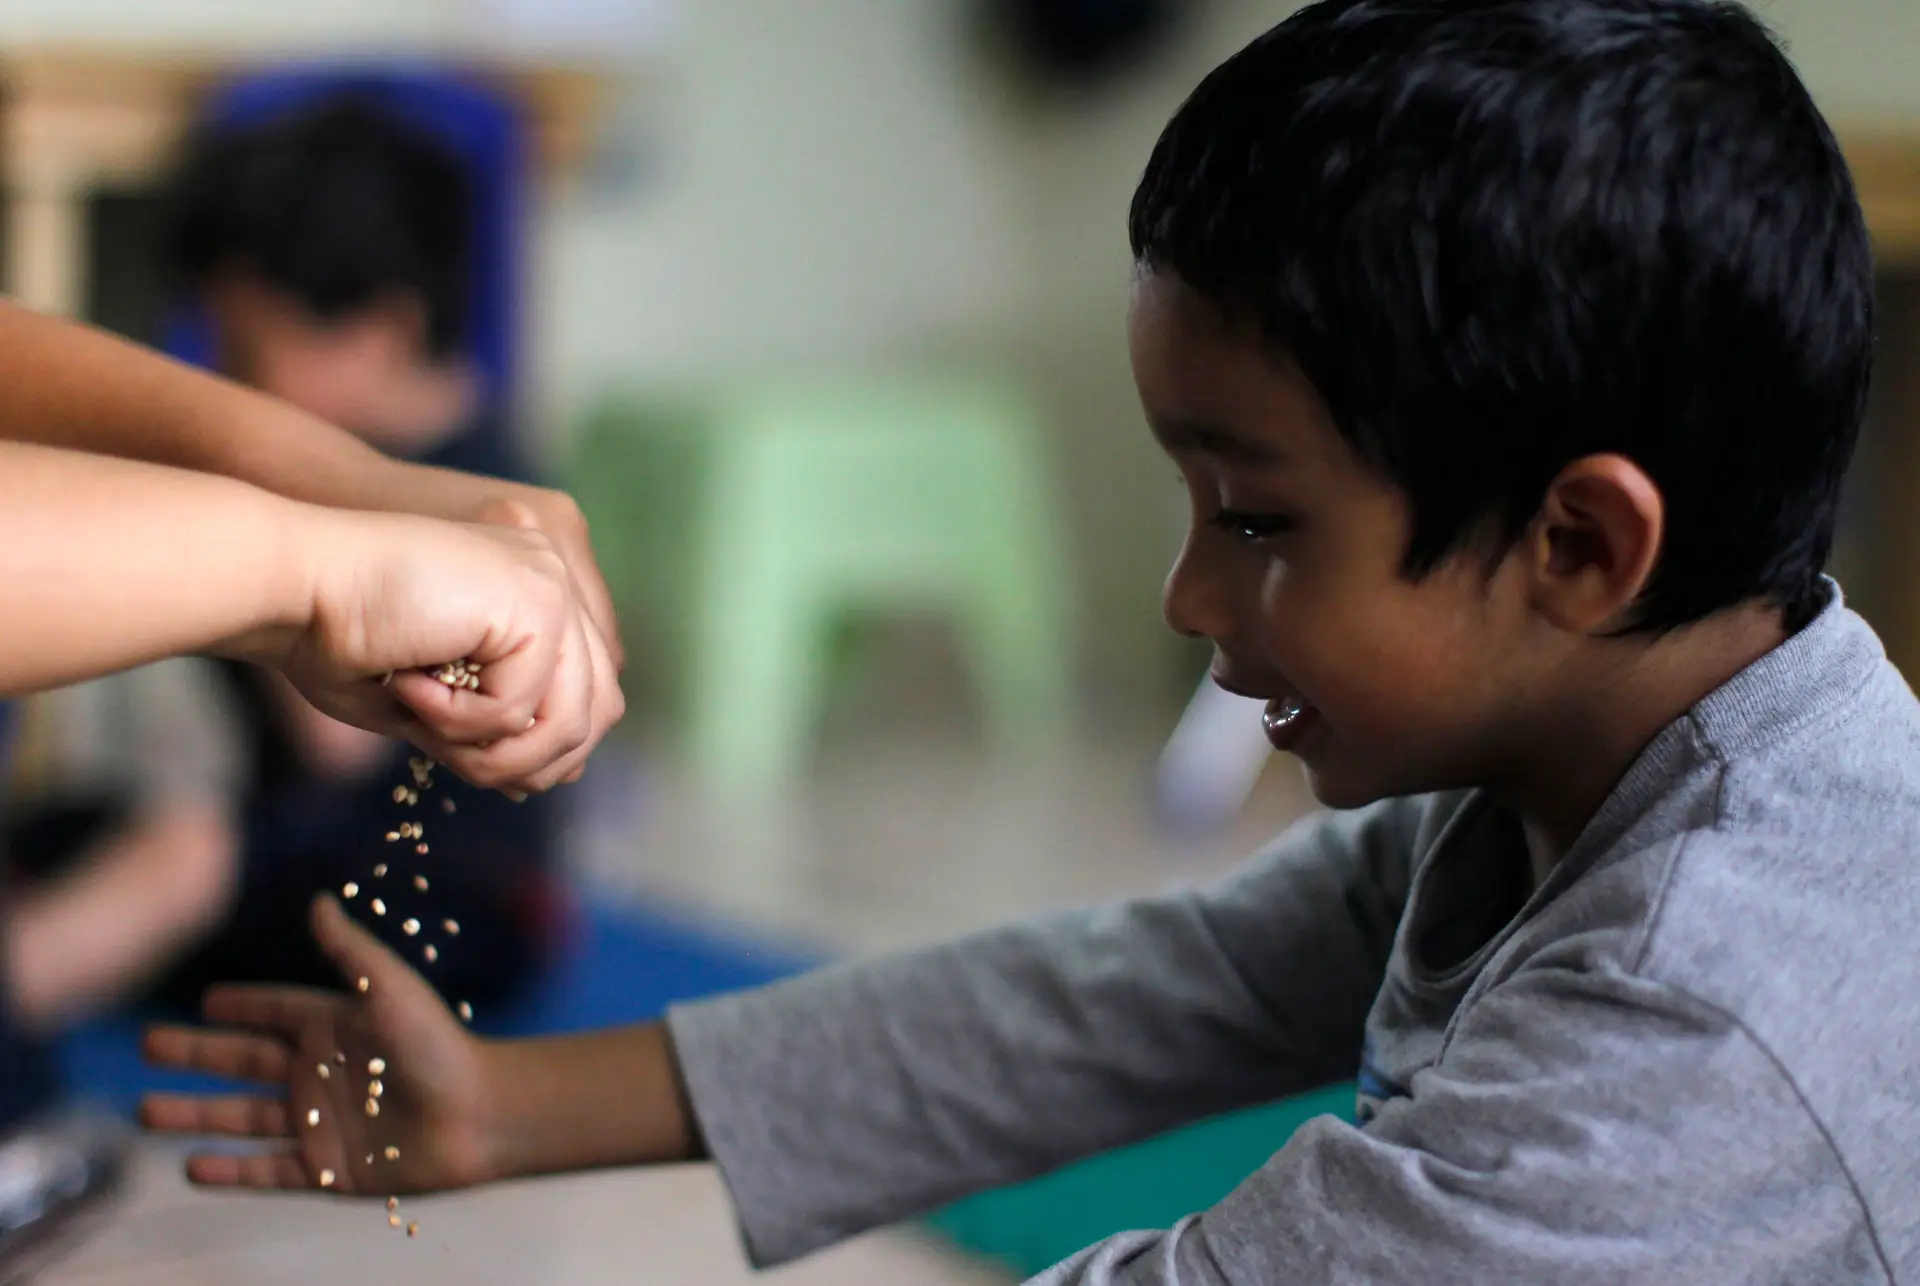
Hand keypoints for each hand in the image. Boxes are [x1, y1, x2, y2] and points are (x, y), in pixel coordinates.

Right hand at [142, 896, 496, 1194]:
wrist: (479, 1115)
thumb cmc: (439, 1045)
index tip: (204, 1000)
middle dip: (194, 1056)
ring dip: (193, 1115)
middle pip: (241, 1063)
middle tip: (146, 1047)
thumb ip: (349, 949)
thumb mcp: (389, 988)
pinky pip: (267, 1171)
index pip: (272, 1012)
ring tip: (144, 1111)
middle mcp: (320, 1074)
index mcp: (333, 1028)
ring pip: (240, 1118)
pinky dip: (230, 1171)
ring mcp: (320, 1124)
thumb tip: (317, 900)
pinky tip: (191, 1167)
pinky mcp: (328, 1170)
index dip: (240, 1007)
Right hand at [236, 504, 623, 794]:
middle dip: (530, 761)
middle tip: (459, 761)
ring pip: (571, 719)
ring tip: (428, 732)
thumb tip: (564, 774)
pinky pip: (520, 708)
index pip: (590, 691)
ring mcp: (550, 583)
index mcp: (535, 589)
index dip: (547, 748)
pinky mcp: (536, 600)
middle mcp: (554, 576)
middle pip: (600, 708)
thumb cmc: (337, 636)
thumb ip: (500, 724)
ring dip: (494, 753)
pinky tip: (409, 688)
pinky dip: (460, 723)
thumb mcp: (438, 696)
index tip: (479, 764)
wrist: (291, 585)